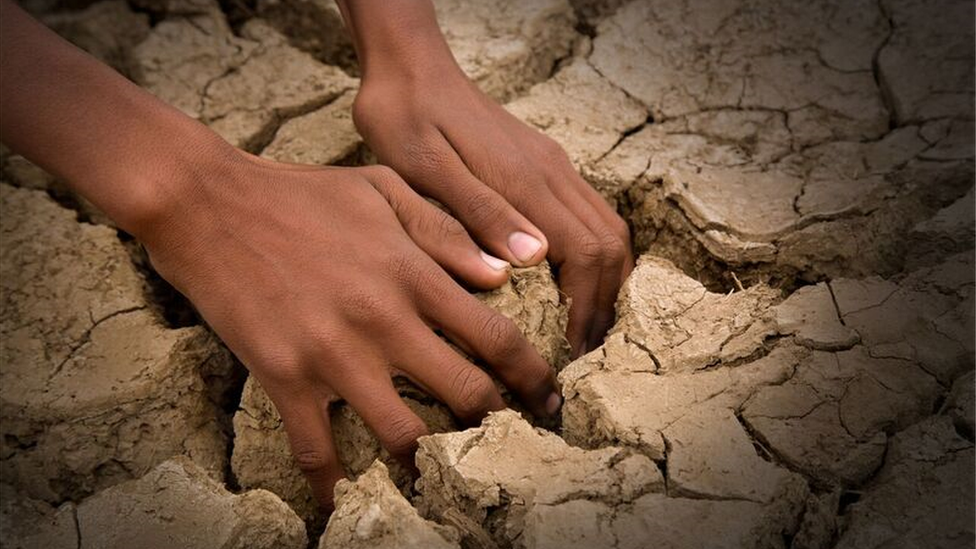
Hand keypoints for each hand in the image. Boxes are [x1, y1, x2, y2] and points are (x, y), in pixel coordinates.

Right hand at [141, 147, 560, 507]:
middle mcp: (383, 319)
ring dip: (430, 460)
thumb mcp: (383, 189)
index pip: (494, 335)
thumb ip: (446, 230)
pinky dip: (334, 483)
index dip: (532, 374)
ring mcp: (333, 353)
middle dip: (498, 422)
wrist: (208, 202)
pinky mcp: (283, 376)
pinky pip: (315, 449)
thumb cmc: (301, 192)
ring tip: (444, 472)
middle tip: (510, 439)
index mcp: (412, 272)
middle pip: (464, 392)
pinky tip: (342, 501)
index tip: (548, 396)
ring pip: (403, 433)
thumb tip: (504, 273)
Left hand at [352, 65, 634, 355]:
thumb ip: (481, 212)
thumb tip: (534, 259)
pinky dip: (593, 255)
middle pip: (610, 244)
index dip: (585, 307)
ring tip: (582, 327)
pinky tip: (568, 281)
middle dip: (604, 302)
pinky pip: (588, 214)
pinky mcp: (543, 163)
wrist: (408, 67)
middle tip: (583, 352)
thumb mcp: (426, 168)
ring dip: (605, 280)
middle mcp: (552, 173)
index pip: (586, 254)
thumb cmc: (406, 119)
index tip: (571, 352)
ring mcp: (552, 166)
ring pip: (607, 227)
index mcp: (527, 180)